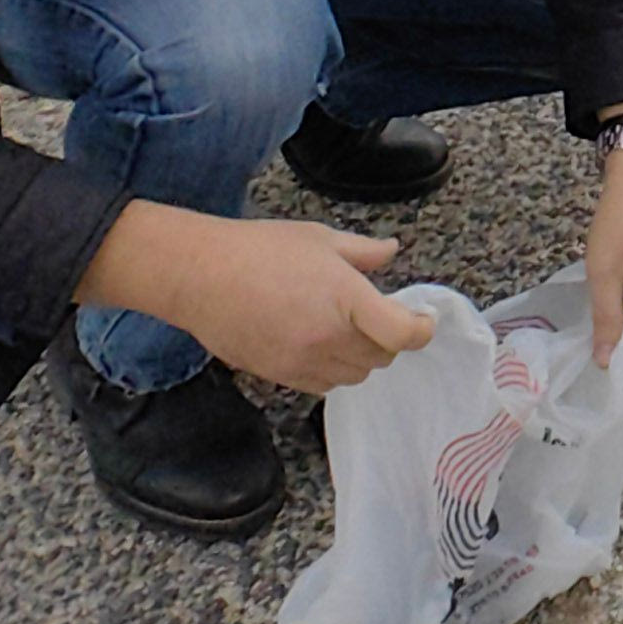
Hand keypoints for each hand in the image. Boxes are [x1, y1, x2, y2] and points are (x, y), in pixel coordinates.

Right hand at [78, 199, 436, 394]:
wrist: (201, 277)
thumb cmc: (260, 249)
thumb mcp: (319, 238)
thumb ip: (363, 252)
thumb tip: (392, 250)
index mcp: (346, 298)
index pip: (401, 334)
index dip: (420, 329)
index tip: (421, 319)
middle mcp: (329, 337)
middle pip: (382, 357)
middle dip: (388, 339)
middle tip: (379, 316)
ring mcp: (304, 362)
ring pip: (355, 376)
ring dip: (361, 357)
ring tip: (347, 330)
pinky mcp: (281, 377)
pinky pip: (324, 385)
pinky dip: (333, 369)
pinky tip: (319, 344)